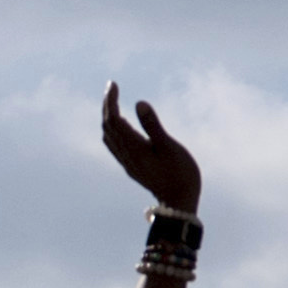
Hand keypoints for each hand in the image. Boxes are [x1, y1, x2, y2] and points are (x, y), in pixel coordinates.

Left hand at [101, 84, 201, 216]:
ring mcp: (128, 163)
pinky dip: (113, 129)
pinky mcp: (132, 167)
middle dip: (107, 105)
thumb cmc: (180, 174)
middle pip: (108, 126)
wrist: (179, 203)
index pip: (114, 120)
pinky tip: (121, 125)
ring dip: (108, 117)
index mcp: (134, 149)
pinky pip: (114, 145)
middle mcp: (126, 156)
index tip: (113, 84)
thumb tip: (139, 103)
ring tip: (113, 102)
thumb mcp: (170, 147)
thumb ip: (153, 125)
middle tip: (112, 87)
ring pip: (109, 136)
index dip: (111, 101)